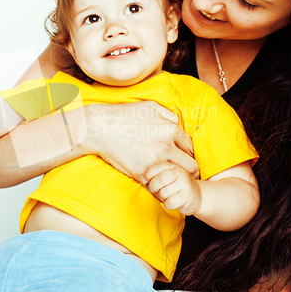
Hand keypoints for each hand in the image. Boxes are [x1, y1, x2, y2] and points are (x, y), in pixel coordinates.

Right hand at [82, 101, 198, 184]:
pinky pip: (158, 185)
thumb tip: (177, 124)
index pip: (191, 147)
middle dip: (188, 169)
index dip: (187, 153)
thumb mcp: (150, 106)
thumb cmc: (123, 115)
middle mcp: (166, 147)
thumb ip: (168, 114)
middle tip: (181, 172)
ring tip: (169, 180)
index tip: (182, 158)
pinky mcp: (141, 173)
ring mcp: (154, 161)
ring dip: (174, 179)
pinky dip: (158, 185)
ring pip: (177, 178)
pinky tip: (154, 182)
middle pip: (191, 166)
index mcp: (170, 130)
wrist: (99, 128)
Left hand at [146, 161, 201, 214]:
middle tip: (155, 191)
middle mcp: (180, 173)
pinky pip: (169, 203)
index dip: (148, 175)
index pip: (156, 167)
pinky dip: (167, 205)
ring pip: (163, 193)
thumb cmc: (176, 187)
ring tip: (167, 196)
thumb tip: (144, 181)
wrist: (197, 196)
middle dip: (153, 188)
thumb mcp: (167, 177)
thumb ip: (156, 176)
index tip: (148, 181)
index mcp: (173, 166)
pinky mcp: (187, 196)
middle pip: (159, 180)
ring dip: (162, 198)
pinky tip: (171, 202)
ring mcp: (185, 184)